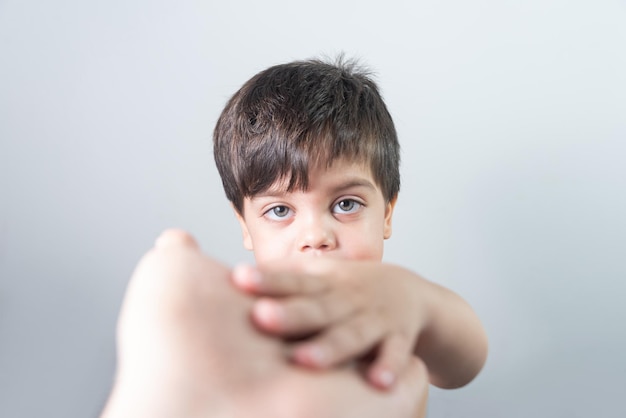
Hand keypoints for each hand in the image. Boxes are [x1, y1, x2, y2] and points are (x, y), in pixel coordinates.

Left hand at [231, 260, 427, 389]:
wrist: (409, 292)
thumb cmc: (348, 289)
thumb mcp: (320, 277)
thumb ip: (283, 279)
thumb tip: (232, 279)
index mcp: (324, 283)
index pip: (292, 281)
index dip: (267, 281)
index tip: (239, 278)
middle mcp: (347, 298)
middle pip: (317, 307)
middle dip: (291, 314)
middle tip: (262, 317)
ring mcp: (374, 317)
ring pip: (351, 333)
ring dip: (331, 347)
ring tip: (305, 360)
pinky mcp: (399, 336)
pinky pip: (395, 353)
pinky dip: (389, 366)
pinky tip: (377, 383)